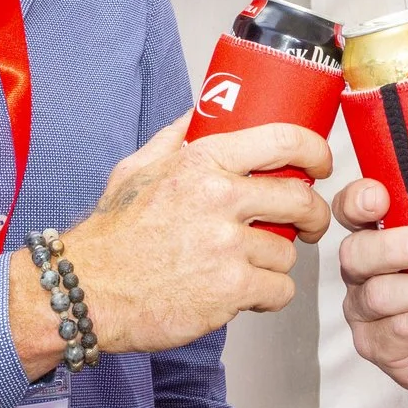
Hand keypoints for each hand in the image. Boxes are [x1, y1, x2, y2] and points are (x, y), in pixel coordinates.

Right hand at [29, 114, 332, 359]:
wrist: (86, 291)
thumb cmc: (111, 234)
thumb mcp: (136, 169)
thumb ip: (174, 138)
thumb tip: (199, 112)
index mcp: (201, 162)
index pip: (284, 140)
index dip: (315, 151)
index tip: (320, 164)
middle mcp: (219, 198)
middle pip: (300, 198)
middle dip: (312, 214)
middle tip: (305, 223)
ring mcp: (227, 246)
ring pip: (288, 252)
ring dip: (276, 261)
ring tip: (249, 265)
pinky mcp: (230, 290)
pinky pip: (280, 291)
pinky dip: (268, 296)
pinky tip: (245, 293)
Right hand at [336, 108, 407, 399]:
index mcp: (380, 226)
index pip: (350, 207)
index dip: (356, 201)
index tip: (380, 197)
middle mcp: (363, 266)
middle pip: (355, 253)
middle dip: (394, 247)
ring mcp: (366, 309)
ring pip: (379, 297)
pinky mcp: (380, 347)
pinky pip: (397, 333)